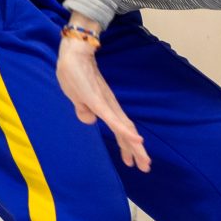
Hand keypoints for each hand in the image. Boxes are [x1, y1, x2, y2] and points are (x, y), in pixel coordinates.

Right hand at [55, 25, 149, 171]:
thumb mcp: (77, 98)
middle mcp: (110, 107)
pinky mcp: (99, 101)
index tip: (134, 162)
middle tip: (146, 167)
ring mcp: (106, 104)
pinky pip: (113, 120)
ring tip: (145, 162)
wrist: (74, 53)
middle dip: (136, 152)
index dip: (127, 146)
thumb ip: (84, 109)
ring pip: (124, 129)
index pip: (119, 130)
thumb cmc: (74, 73)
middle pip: (126, 132)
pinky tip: (136, 141)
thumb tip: (90, 121)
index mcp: (105, 108)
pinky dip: (125, 132)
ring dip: (135, 147)